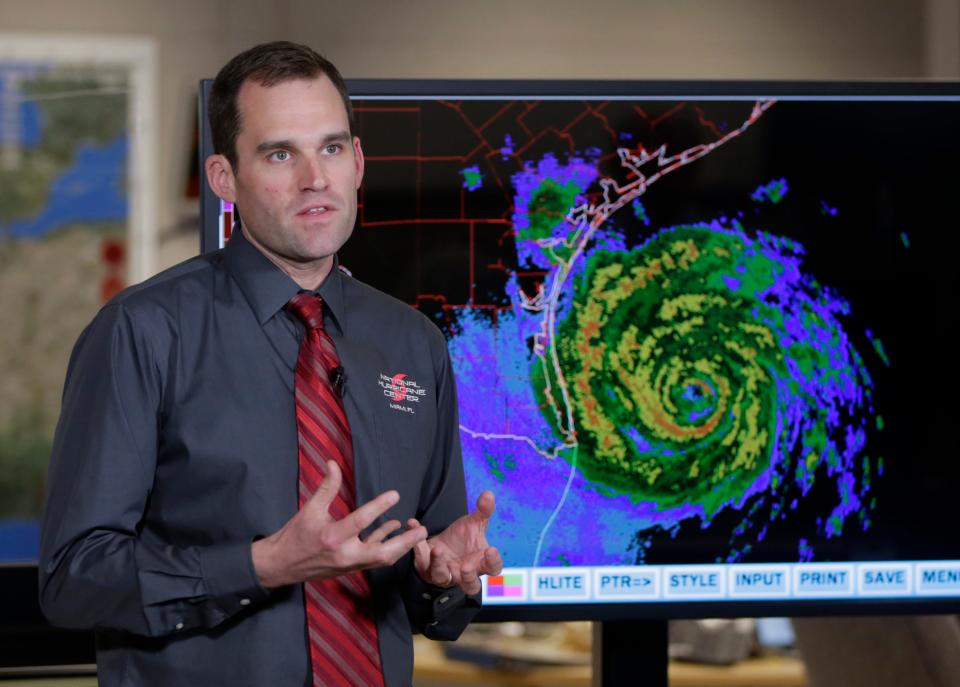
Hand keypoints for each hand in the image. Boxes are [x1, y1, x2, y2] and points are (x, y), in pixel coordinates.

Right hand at [252, 460, 426, 588]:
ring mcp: (350, 564)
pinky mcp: (351, 568)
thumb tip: (333, 463)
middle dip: (405, 542)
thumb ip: (326, 487)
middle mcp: (345, 555)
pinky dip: (386, 545)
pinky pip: (374, 559)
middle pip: (383, 553)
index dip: (379, 507)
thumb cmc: (295, 535)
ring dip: (401, 546)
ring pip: (382, 560)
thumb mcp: (309, 509)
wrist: (282, 565)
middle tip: (423, 529)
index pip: (361, 521)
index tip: (395, 494)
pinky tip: (394, 529)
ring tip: (417, 532)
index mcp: (333, 537)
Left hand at [412, 490, 502, 595]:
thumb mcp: (473, 524)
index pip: (493, 568)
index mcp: (480, 562)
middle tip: (465, 566)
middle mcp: (464, 573)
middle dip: (468, 577)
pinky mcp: (426, 570)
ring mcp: (445, 574)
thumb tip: (488, 494)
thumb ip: (483, 511)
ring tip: (438, 550)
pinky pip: (422, 562)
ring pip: (443, 578)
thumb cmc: (463, 539)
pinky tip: (415, 528)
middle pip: (471, 586)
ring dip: (440, 564)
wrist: (442, 543)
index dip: (493, 562)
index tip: (490, 550)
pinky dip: (418, 548)